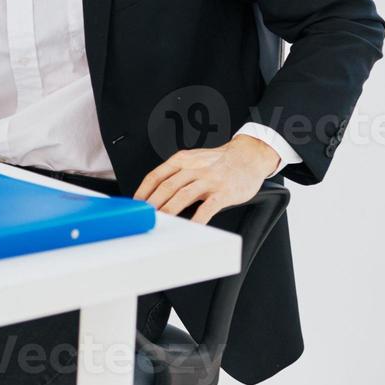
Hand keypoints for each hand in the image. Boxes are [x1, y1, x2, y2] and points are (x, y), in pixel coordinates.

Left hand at [134, 134, 278, 223]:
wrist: (249, 156)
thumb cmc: (219, 162)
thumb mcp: (194, 161)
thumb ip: (177, 173)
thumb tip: (156, 192)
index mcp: (182, 160)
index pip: (156, 175)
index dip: (143, 191)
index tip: (135, 204)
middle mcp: (193, 168)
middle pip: (166, 186)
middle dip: (152, 203)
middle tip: (143, 216)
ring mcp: (209, 180)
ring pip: (182, 195)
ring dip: (168, 210)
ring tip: (159, 222)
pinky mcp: (224, 192)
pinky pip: (207, 207)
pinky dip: (197, 219)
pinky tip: (190, 227)